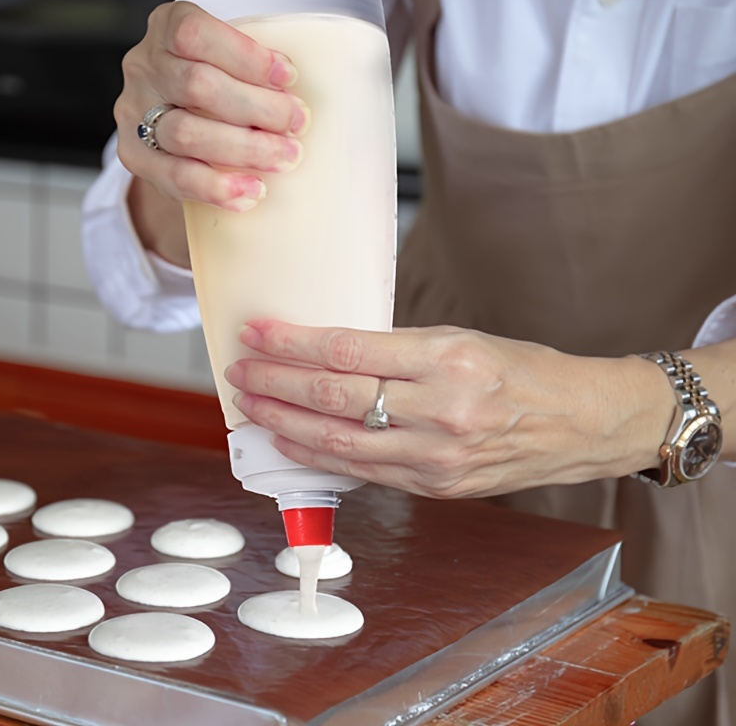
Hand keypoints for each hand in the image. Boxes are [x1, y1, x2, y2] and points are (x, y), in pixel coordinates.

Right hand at [115, 1, 309, 265]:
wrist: (172, 132)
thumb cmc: (216, 90)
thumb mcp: (228, 63)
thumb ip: (256, 69)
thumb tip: (324, 91)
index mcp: (166, 29)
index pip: (195, 33)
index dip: (246, 56)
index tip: (289, 77)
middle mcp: (143, 67)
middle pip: (197, 86)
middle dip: (256, 108)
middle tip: (297, 125)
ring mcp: (133, 113)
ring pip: (186, 132)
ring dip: (243, 148)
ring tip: (284, 158)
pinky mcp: (134, 156)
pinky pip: (174, 176)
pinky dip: (216, 186)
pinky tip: (251, 192)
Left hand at [224, 320, 673, 498]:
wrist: (579, 423)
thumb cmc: (523, 372)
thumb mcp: (461, 338)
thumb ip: (397, 350)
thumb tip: (328, 352)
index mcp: (448, 357)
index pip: (348, 350)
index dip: (292, 343)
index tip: (257, 333)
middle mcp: (441, 409)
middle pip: (334, 396)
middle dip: (276, 383)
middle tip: (240, 371)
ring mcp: (438, 456)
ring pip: (339, 440)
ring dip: (285, 423)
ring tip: (251, 406)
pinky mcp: (437, 486)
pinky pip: (364, 472)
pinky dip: (319, 457)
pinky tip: (291, 443)